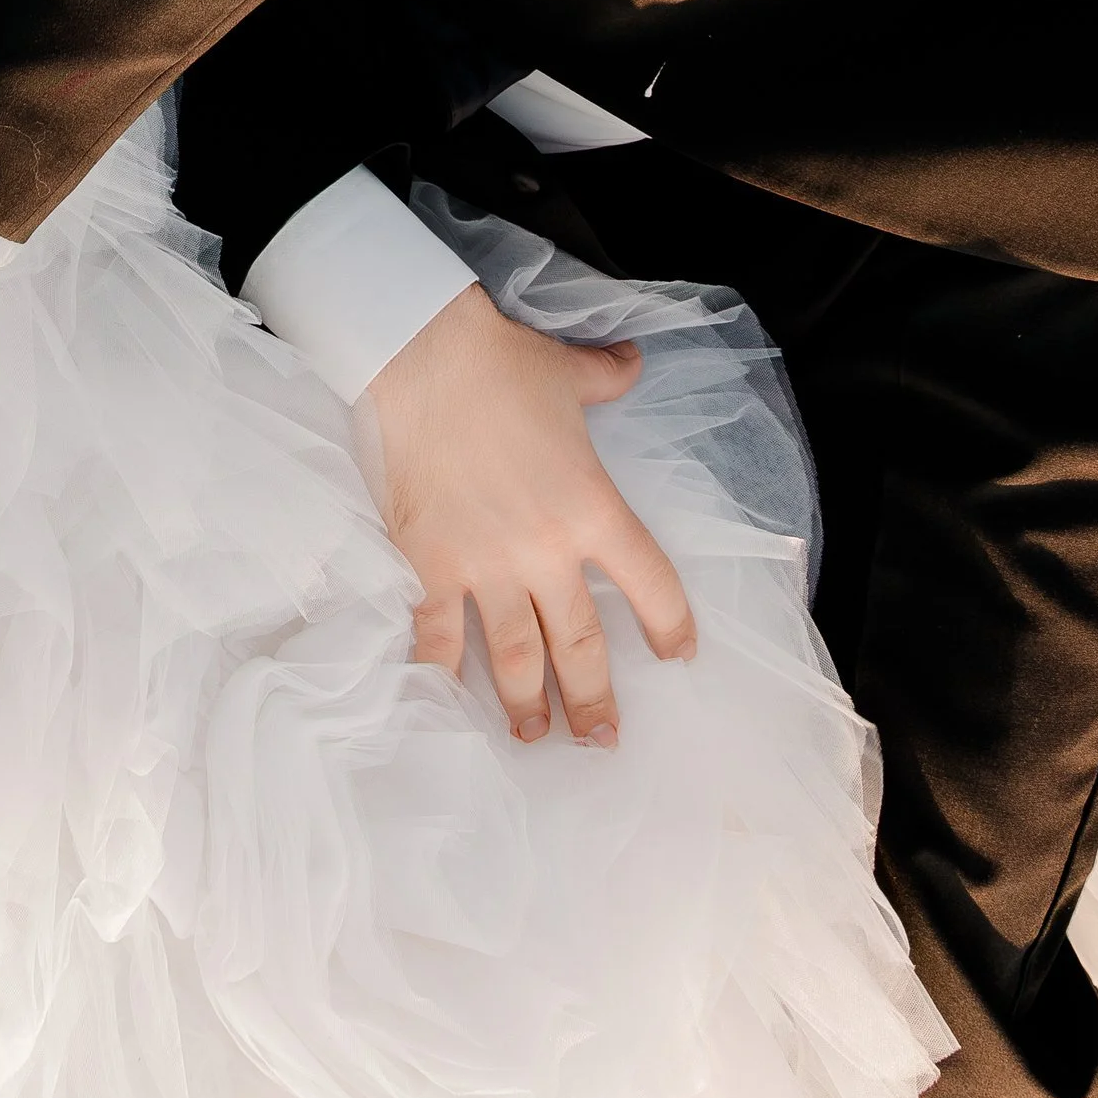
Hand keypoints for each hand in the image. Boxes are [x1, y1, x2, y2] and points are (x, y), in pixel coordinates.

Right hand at [368, 282, 694, 744]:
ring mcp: (484, 566)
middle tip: (603, 742)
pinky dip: (442, 674)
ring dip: (526, 704)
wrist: (419, 355)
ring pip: (514, 656)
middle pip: (581, 644)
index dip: (670, 625)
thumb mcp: (567, 370)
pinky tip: (446, 702)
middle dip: (594, 700)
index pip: (649, 583)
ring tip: (532, 736)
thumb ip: (607, 378)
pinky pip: (439, 636)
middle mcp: (544, 551)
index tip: (679, 656)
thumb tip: (634, 362)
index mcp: (591, 508)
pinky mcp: (429, 565)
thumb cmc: (498, 362)